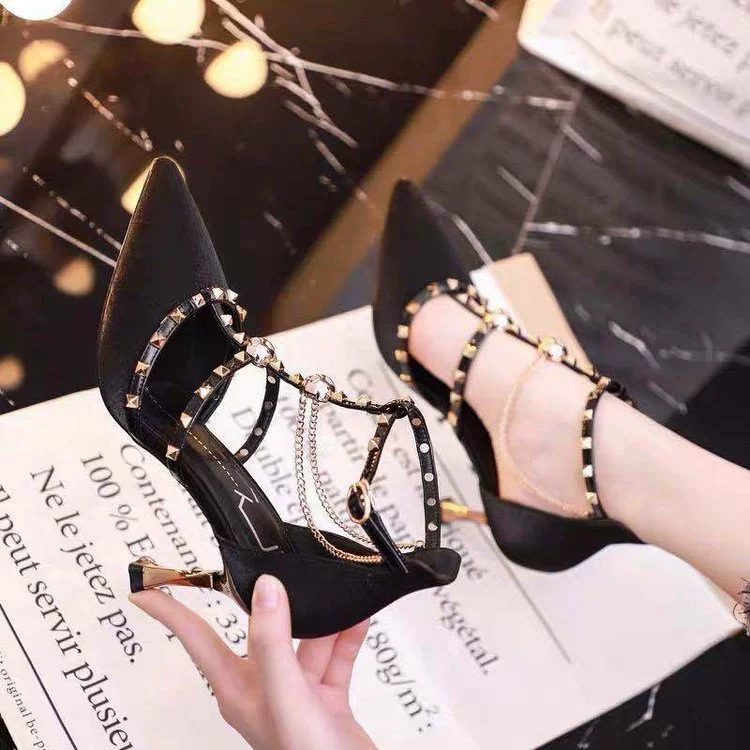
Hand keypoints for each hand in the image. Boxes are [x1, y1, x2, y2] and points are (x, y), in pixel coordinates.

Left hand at [130, 575, 375, 749]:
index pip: (197, 638)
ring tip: (336, 588)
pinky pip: (334, 654)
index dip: (172, 610)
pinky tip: (358, 616)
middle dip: (272, 597)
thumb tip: (265, 589)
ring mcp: (295, 691)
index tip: (151, 583)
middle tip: (272, 561)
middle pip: (260, 627)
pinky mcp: (325, 696)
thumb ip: (273, 644)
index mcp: (238, 688)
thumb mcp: (286, 698)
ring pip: (305, 638)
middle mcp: (263, 685)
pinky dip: (346, 635)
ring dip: (323, 616)